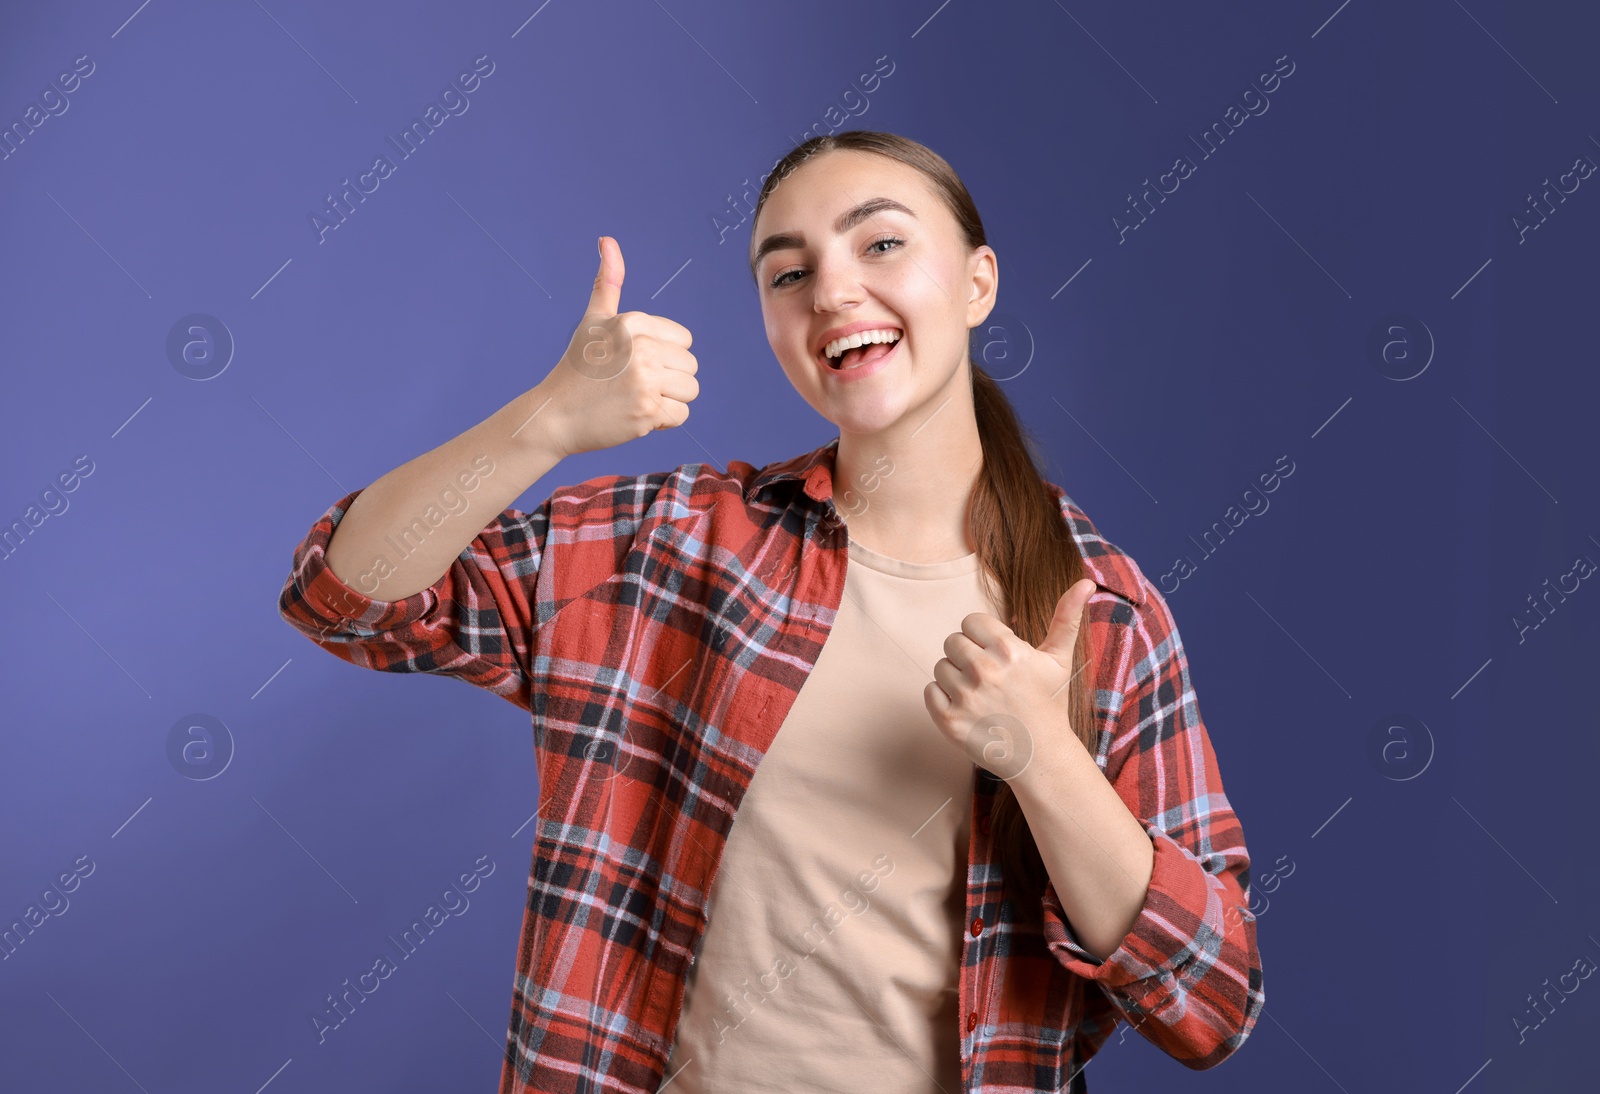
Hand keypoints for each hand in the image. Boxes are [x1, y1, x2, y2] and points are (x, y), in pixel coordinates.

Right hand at [537, 236, 699, 457]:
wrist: (554, 416)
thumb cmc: (578, 369)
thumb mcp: (592, 321)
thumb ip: (608, 283)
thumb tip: (607, 239)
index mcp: (632, 322)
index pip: (683, 340)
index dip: (664, 356)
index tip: (633, 363)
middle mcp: (640, 347)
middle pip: (690, 366)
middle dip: (668, 380)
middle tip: (633, 385)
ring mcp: (644, 380)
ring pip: (690, 390)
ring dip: (669, 400)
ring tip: (638, 399)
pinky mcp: (647, 411)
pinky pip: (681, 415)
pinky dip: (663, 422)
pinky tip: (636, 415)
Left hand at [923, 579, 1096, 780]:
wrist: (1040, 756)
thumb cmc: (1048, 703)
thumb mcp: (1059, 659)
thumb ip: (1067, 617)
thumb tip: (1086, 582)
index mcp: (1008, 649)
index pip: (970, 621)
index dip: (982, 637)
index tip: (996, 655)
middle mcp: (984, 670)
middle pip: (952, 641)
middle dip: (967, 656)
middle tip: (988, 678)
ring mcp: (965, 696)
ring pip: (940, 666)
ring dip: (955, 677)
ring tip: (980, 695)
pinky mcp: (949, 720)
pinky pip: (930, 691)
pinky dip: (942, 698)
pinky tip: (967, 708)